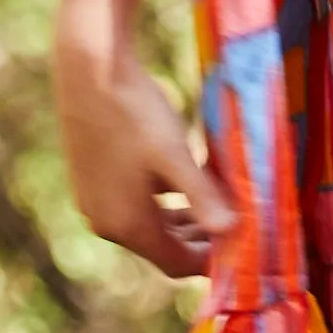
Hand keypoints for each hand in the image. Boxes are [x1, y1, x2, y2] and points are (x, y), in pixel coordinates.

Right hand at [52, 0, 234, 278]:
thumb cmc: (134, 112)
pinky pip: (135, 206)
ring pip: (149, 225)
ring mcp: (95, 202)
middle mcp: (105, 222)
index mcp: (126, 224)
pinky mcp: (92, 182)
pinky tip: (188, 178)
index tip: (244, 248)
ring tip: (223, 202)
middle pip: (162, 246)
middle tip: (240, 224)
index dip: (211, 260)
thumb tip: (232, 232)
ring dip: (185, 219)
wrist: (89, 69)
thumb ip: (202, 196)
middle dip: (201, 239)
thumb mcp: (174, 155)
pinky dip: (164, 202)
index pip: (176, 263)